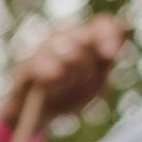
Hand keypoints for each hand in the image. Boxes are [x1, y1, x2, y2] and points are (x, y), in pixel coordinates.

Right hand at [5, 18, 125, 123]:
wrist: (40, 116)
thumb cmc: (71, 96)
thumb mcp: (96, 83)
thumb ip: (106, 63)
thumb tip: (116, 44)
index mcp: (85, 39)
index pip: (101, 24)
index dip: (108, 34)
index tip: (111, 54)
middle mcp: (64, 38)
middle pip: (82, 35)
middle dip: (88, 58)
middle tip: (84, 77)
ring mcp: (42, 49)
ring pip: (61, 43)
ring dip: (70, 64)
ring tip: (67, 82)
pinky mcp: (24, 66)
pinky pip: (37, 61)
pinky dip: (48, 70)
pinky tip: (54, 78)